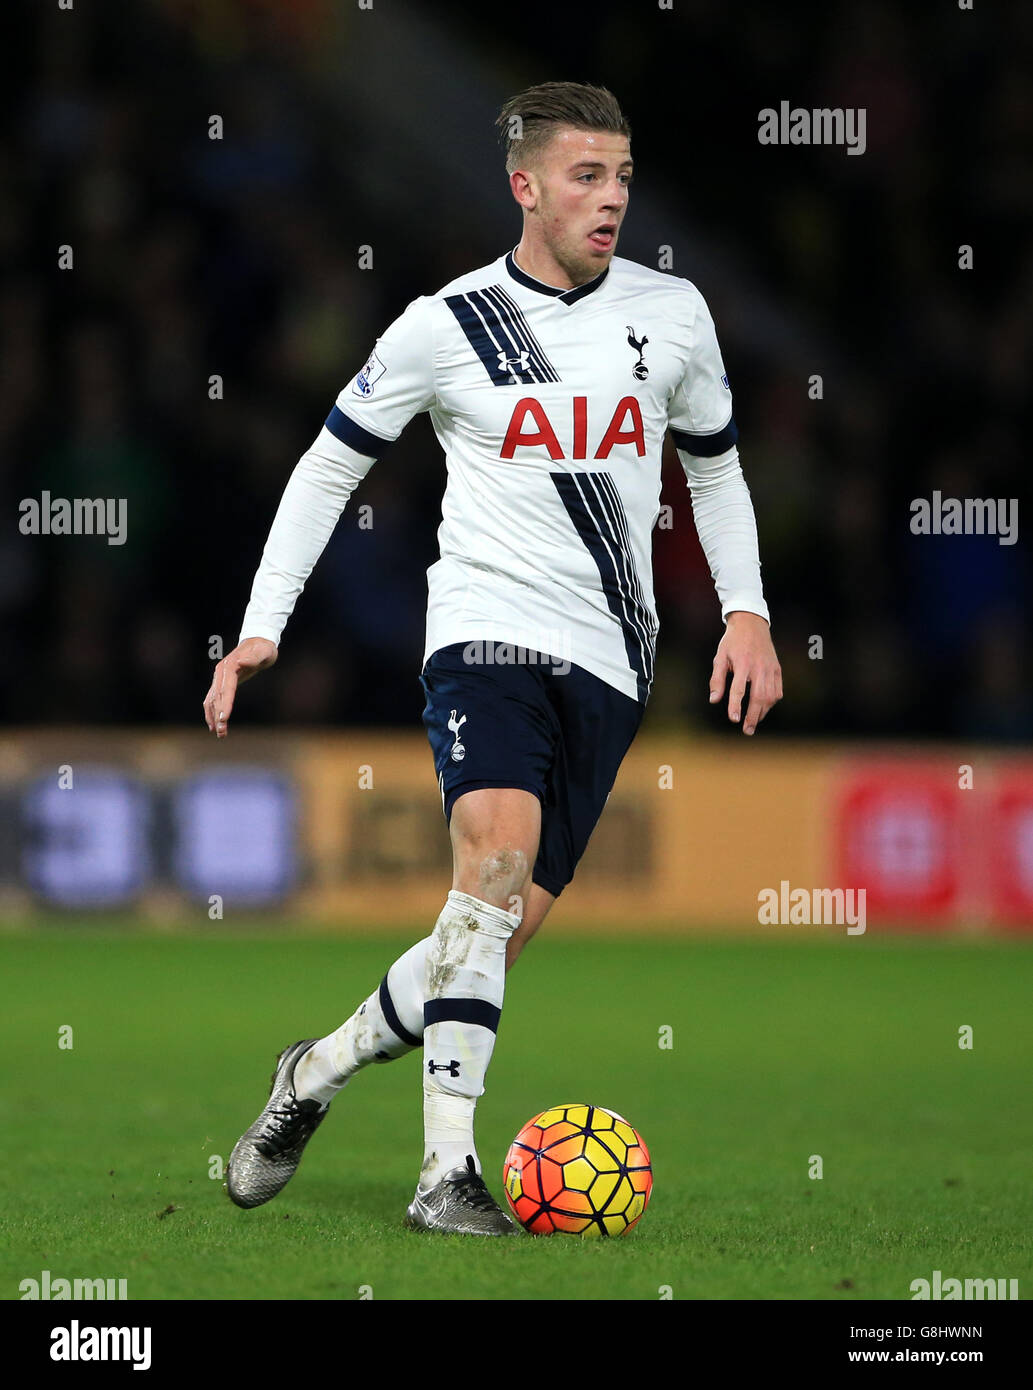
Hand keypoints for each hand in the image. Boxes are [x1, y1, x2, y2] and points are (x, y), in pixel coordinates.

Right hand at [203, 637, 277, 737]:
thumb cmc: (263, 648)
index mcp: (229, 666)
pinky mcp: (221, 683)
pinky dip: (211, 712)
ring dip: (214, 718)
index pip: (226, 688)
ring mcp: (219, 678)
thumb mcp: (263, 651)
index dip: (225, 704)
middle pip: (218, 697)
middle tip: (222, 733)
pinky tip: (214, 725)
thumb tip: (242, 662)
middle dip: (219, 715)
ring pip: (212, 700)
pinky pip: (213, 699)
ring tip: (220, 734)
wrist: (258, 642)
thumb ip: (253, 657)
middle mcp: (220, 672)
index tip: (224, 718)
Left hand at [709, 611, 781, 735]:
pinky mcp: (777, 669)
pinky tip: (763, 709)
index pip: (739, 689)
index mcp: (742, 663)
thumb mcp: (720, 657)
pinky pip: (777, 691)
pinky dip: (771, 703)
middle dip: (753, 716)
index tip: (734, 719)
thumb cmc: (732, 642)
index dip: (735, 705)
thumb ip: (717, 680)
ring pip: (770, 696)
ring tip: (753, 722)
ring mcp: (771, 668)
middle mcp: (759, 667)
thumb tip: (714, 700)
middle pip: (758, 696)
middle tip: (747, 730)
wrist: (752, 624)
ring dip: (762, 712)